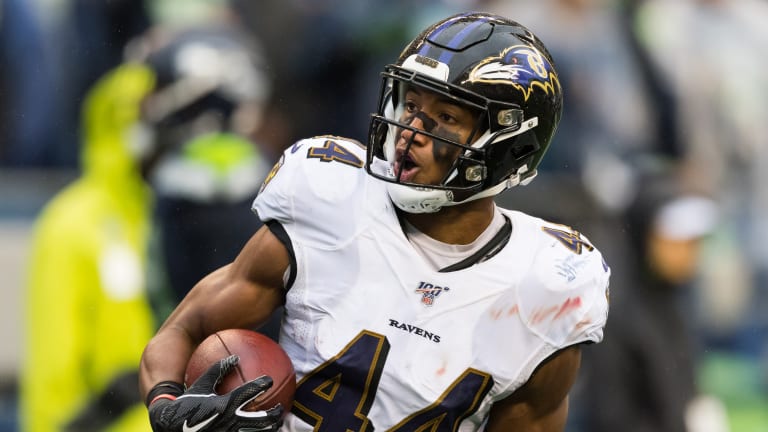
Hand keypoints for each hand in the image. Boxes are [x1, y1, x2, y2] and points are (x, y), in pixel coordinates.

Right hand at [148, 355, 282, 431]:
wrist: (171, 426)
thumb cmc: (187, 403)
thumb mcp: (201, 385)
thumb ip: (218, 370)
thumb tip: (234, 357)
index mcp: (223, 405)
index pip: (247, 394)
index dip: (261, 385)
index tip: (269, 380)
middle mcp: (228, 422)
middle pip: (260, 420)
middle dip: (274, 415)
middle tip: (280, 408)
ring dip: (270, 429)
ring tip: (278, 423)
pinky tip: (263, 431)